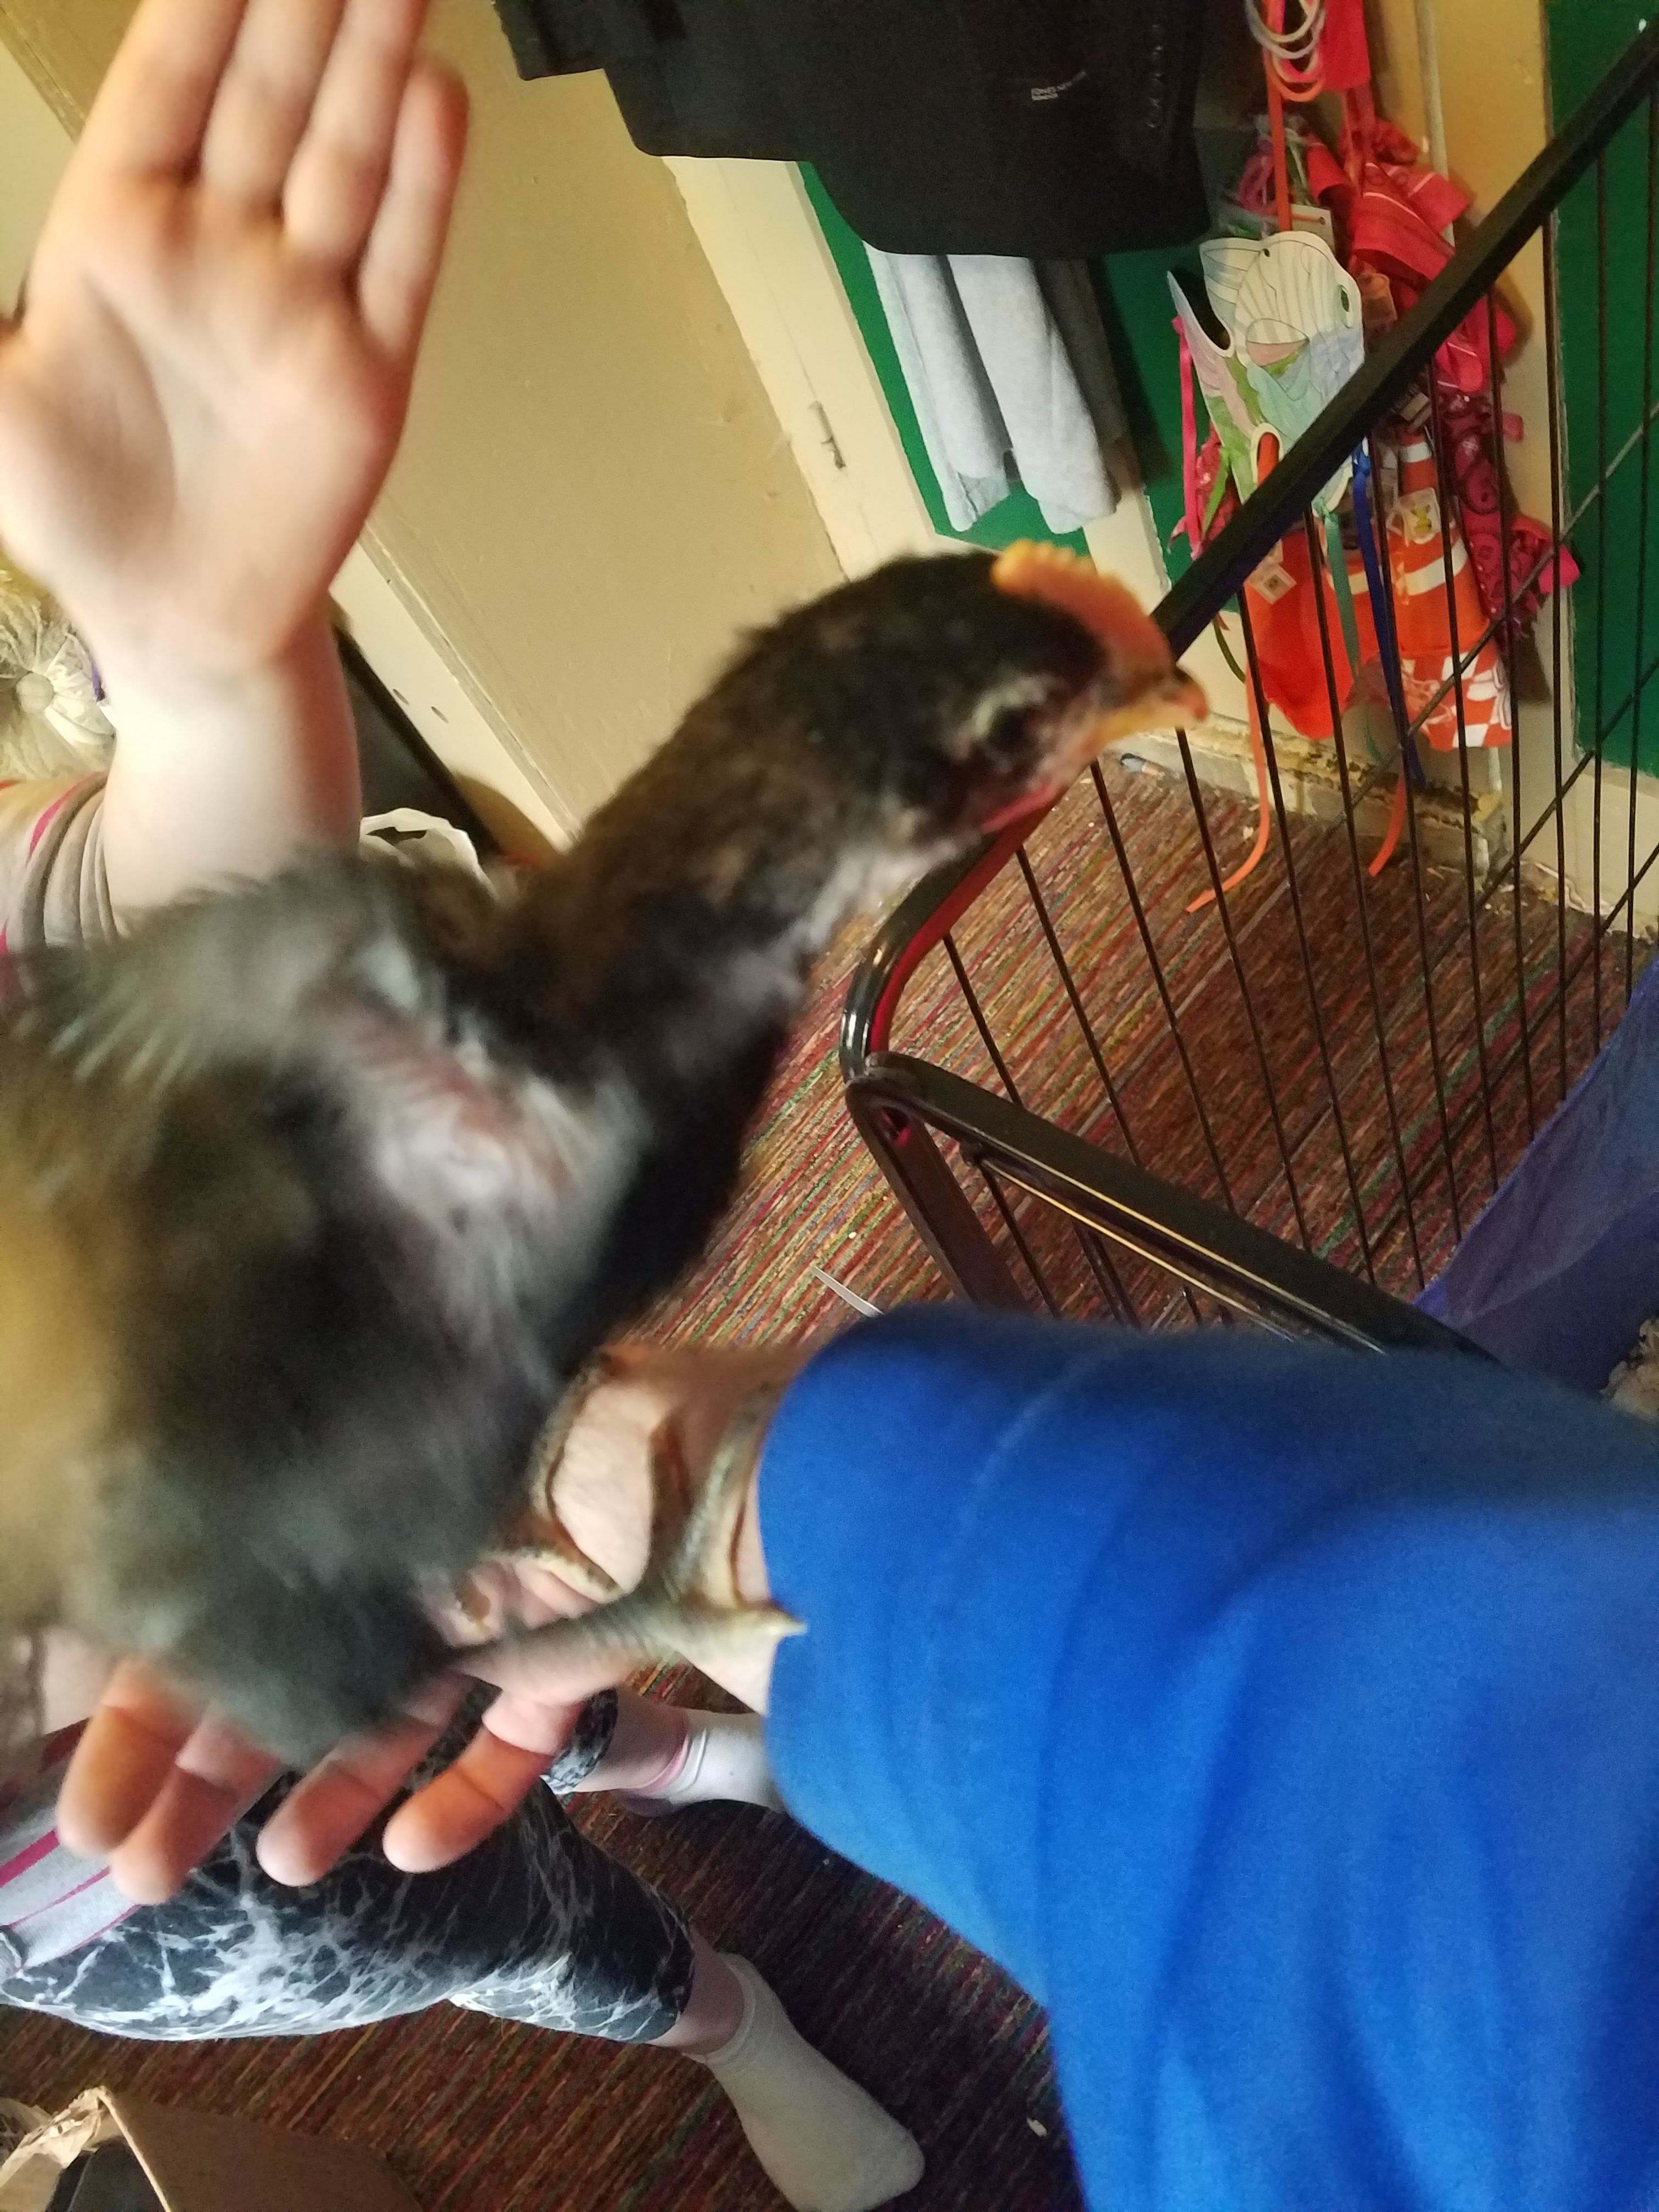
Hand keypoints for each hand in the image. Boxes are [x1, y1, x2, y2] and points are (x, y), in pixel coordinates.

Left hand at [0, 0, 466, 687]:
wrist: (172, 627)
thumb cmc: (75, 517)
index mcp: (118, 232)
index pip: (166, 83)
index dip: (204, 1)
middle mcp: (219, 253)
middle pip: (268, 96)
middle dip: (306, 6)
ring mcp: (299, 307)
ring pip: (342, 159)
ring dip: (372, 66)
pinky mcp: (365, 375)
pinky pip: (398, 264)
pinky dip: (421, 190)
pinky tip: (434, 109)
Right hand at [58, 1343, 812, 1892]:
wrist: (822, 1476)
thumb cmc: (658, 1436)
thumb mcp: (480, 1467)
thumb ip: (390, 1542)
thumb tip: (252, 1603)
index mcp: (420, 1442)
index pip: (271, 1553)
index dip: (184, 1656)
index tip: (116, 1748)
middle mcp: (469, 1503)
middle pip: (328, 1634)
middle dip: (231, 1739)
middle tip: (138, 1844)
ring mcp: (542, 1576)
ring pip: (418, 1692)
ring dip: (341, 1781)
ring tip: (266, 1865)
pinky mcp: (613, 1643)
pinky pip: (527, 1729)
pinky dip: (469, 1787)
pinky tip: (408, 1853)